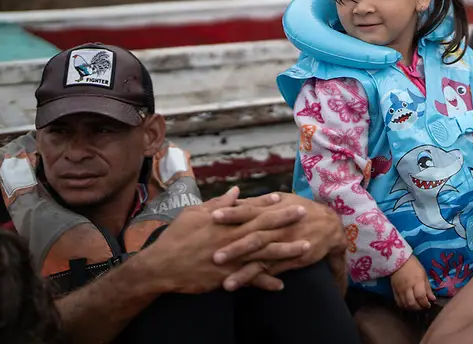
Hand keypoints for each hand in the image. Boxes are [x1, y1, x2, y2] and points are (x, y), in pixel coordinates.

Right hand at [136, 187, 296, 294]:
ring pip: (264, 254)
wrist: (162, 266)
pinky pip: (251, 280)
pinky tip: (281, 284)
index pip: (251, 209)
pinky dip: (266, 282)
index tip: (283, 197)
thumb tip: (235, 192)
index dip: (267, 203)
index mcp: (225, 222)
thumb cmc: (176, 237)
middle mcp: (232, 238)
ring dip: (287, 251)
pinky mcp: (227, 276)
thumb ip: (218, 204)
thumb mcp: (194, 213)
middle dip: (286, 220)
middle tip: (305, 213)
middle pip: (264, 228)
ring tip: (306, 247)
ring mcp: (232, 258)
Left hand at [210, 192, 347, 292]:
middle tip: (212, 252)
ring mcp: (282, 246)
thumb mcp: (282, 201)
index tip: (211, 215)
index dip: (232, 213)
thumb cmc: (300, 210)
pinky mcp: (287, 260)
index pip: (249, 211)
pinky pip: (268, 271)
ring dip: (241, 267)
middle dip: (233, 243)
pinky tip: (238, 285)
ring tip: (222, 277)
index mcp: (272, 211)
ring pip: (259, 256)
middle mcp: (276, 228)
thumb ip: (257, 203)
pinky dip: (254, 278)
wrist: (330, 226)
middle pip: (252, 236)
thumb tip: (233, 198)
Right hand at [390, 255, 434, 310]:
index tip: (428, 304)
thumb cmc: (414, 266)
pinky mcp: (394, 291)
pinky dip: (404, 306)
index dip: (425, 303)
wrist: (398, 261)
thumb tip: (432, 299)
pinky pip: (398, 302)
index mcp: (417, 282)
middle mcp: (408, 287)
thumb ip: (428, 288)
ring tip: (416, 306)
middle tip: (423, 306)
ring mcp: (400, 290)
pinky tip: (408, 305)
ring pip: (405, 305)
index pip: (420, 296)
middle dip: (419, 308)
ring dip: (412, 308)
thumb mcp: (424, 275)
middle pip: (412, 303)